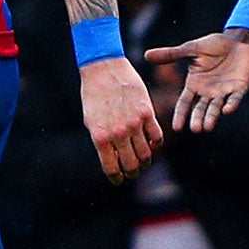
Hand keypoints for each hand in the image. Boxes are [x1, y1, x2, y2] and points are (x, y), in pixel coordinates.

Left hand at [80, 57, 161, 182]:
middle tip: (132, 171)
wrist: (103, 68)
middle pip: (132, 165)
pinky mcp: (147, 113)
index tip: (119, 179)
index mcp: (100, 138)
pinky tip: (150, 142)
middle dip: (132, 172)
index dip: (117, 178)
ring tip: (142, 159)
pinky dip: (155, 143)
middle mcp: (118, 134)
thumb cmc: (93, 94)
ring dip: (144, 161)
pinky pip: (156, 136)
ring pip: (146, 154)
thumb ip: (102, 141)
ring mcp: (134, 124)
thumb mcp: (91, 121)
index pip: (112, 168)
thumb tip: (114, 159)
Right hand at [144, 31, 248, 132]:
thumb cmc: (214, 45)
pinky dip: (232, 104)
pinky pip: (235, 98)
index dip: (181, 115)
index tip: (177, 128)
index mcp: (195, 85)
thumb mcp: (191, 49)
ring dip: (212, 117)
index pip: (185, 103)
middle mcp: (208, 92)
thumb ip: (171, 54)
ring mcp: (224, 91)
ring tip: (207, 127)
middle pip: (201, 109)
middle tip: (195, 129)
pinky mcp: (240, 88)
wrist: (237, 41)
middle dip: (198, 119)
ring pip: (216, 107)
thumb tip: (146, 55)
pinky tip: (227, 111)